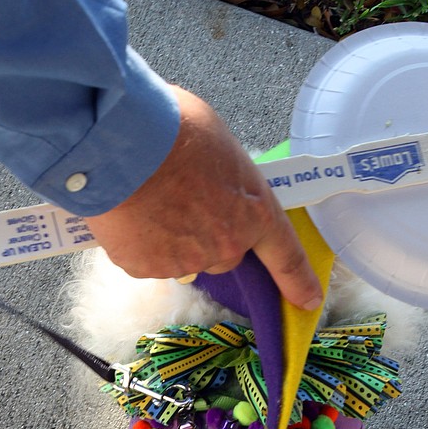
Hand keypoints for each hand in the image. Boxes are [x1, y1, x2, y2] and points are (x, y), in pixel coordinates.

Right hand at [82, 86, 322, 310]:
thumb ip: (226, 178)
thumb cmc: (174, 128)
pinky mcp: (144, 267)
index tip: (308, 299)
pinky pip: (145, 259)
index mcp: (253, 212)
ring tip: (148, 199)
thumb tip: (214, 180)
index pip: (285, 255)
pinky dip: (137, 241)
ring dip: (169, 236)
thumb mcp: (221, 143)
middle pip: (223, 253)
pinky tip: (129, 211)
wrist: (119, 141)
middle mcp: (224, 245)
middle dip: (208, 235)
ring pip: (181, 256)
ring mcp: (184, 260)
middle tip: (184, 201)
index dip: (297, 280)